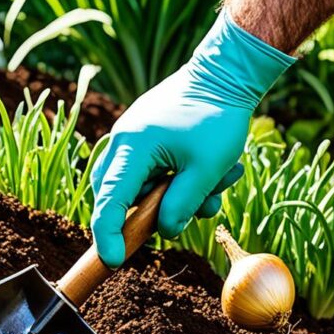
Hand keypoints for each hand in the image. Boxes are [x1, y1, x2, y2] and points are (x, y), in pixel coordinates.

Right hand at [91, 10, 295, 267]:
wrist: (225, 73)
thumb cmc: (217, 117)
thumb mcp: (206, 170)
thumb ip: (182, 205)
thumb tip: (166, 231)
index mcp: (133, 149)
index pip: (109, 201)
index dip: (107, 234)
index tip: (114, 260)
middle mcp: (124, 143)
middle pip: (118, 195)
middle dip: (150, 214)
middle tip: (186, 213)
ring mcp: (134, 138)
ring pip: (140, 186)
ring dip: (174, 198)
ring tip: (215, 188)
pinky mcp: (147, 137)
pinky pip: (152, 171)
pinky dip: (177, 182)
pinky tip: (211, 177)